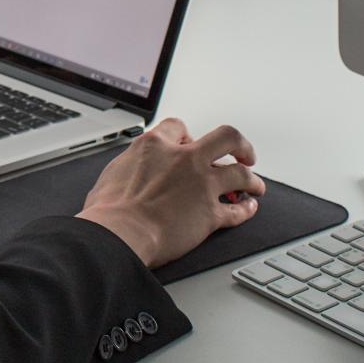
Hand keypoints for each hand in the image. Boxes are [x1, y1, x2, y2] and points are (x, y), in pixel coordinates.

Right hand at [76, 117, 264, 267]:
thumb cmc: (108, 210)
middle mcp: (184, 160)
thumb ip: (132, 164)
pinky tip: (249, 209)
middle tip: (243, 153)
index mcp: (155, 146)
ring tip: (254, 184)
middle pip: (227, 138)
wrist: (118, 234)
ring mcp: (201, 185)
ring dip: (252, 179)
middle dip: (239, 145)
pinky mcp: (210, 214)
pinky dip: (247, 210)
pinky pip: (237, 210)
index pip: (178, 127)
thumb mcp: (113, 171)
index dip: (186, 135)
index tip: (189, 143)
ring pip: (241, 174)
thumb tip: (133, 170)